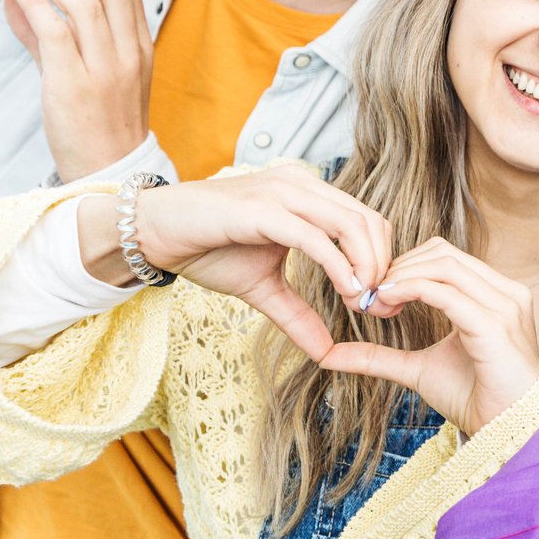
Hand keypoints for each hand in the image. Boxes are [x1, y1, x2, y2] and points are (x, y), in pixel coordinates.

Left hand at [3, 0, 152, 180]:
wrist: (108, 172)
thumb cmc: (99, 124)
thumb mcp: (88, 73)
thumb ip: (56, 35)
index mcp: (139, 47)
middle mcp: (129, 54)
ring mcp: (106, 70)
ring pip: (84, 1)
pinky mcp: (76, 85)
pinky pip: (57, 31)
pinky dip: (36, 3)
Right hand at [83, 166, 389, 357]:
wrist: (154, 232)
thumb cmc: (208, 248)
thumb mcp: (262, 287)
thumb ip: (297, 313)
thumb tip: (326, 352)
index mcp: (308, 195)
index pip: (367, 221)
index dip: (383, 259)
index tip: (382, 300)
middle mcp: (302, 186)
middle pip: (368, 221)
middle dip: (383, 265)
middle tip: (381, 305)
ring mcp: (284, 193)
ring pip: (350, 223)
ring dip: (367, 265)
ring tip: (364, 301)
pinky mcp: (263, 209)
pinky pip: (314, 236)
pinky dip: (338, 264)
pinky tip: (347, 291)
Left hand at [316, 238, 538, 433]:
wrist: (510, 431)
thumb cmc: (475, 398)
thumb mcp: (418, 369)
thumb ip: (380, 357)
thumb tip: (329, 355)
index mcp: (495, 295)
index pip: (445, 257)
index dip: (403, 266)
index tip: (374, 294)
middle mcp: (505, 292)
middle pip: (441, 253)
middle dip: (396, 268)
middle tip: (366, 296)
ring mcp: (504, 305)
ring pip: (442, 264)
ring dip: (399, 277)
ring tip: (374, 301)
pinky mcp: (494, 324)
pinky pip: (445, 292)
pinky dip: (409, 290)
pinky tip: (387, 304)